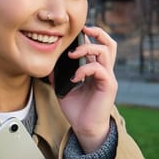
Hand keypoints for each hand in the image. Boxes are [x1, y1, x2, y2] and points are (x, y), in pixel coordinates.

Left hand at [56, 26, 117, 151]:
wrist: (85, 129)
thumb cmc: (77, 110)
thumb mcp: (63, 88)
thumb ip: (59, 75)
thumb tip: (48, 63)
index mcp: (96, 70)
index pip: (98, 45)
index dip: (90, 35)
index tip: (75, 32)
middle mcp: (104, 71)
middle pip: (109, 43)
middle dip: (97, 32)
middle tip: (83, 30)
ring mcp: (108, 77)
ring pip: (106, 51)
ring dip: (88, 48)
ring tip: (73, 54)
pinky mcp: (109, 86)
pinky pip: (99, 69)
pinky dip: (85, 70)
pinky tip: (74, 77)